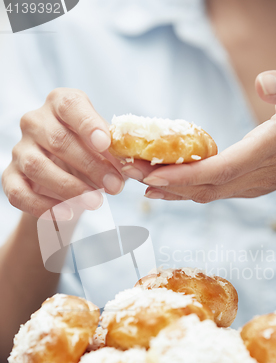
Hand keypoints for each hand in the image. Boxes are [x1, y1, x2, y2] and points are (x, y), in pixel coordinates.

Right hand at [2, 88, 124, 218]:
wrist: (66, 179)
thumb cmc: (91, 155)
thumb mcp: (106, 149)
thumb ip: (116, 152)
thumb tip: (131, 167)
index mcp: (60, 104)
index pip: (70, 105)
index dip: (88, 124)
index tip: (105, 143)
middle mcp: (35, 121)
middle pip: (58, 140)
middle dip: (90, 165)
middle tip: (114, 186)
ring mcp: (20, 149)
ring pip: (38, 167)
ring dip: (69, 187)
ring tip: (95, 202)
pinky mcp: (10, 176)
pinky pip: (20, 193)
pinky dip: (44, 206)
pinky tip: (67, 213)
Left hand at [123, 66, 275, 202]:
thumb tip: (263, 83)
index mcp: (268, 152)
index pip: (219, 171)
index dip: (183, 176)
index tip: (150, 176)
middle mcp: (256, 177)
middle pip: (203, 188)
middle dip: (163, 183)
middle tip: (126, 171)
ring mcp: (253, 185)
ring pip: (205, 194)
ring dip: (170, 188)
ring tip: (136, 177)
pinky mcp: (249, 185)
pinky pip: (212, 191)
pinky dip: (185, 188)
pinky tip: (165, 183)